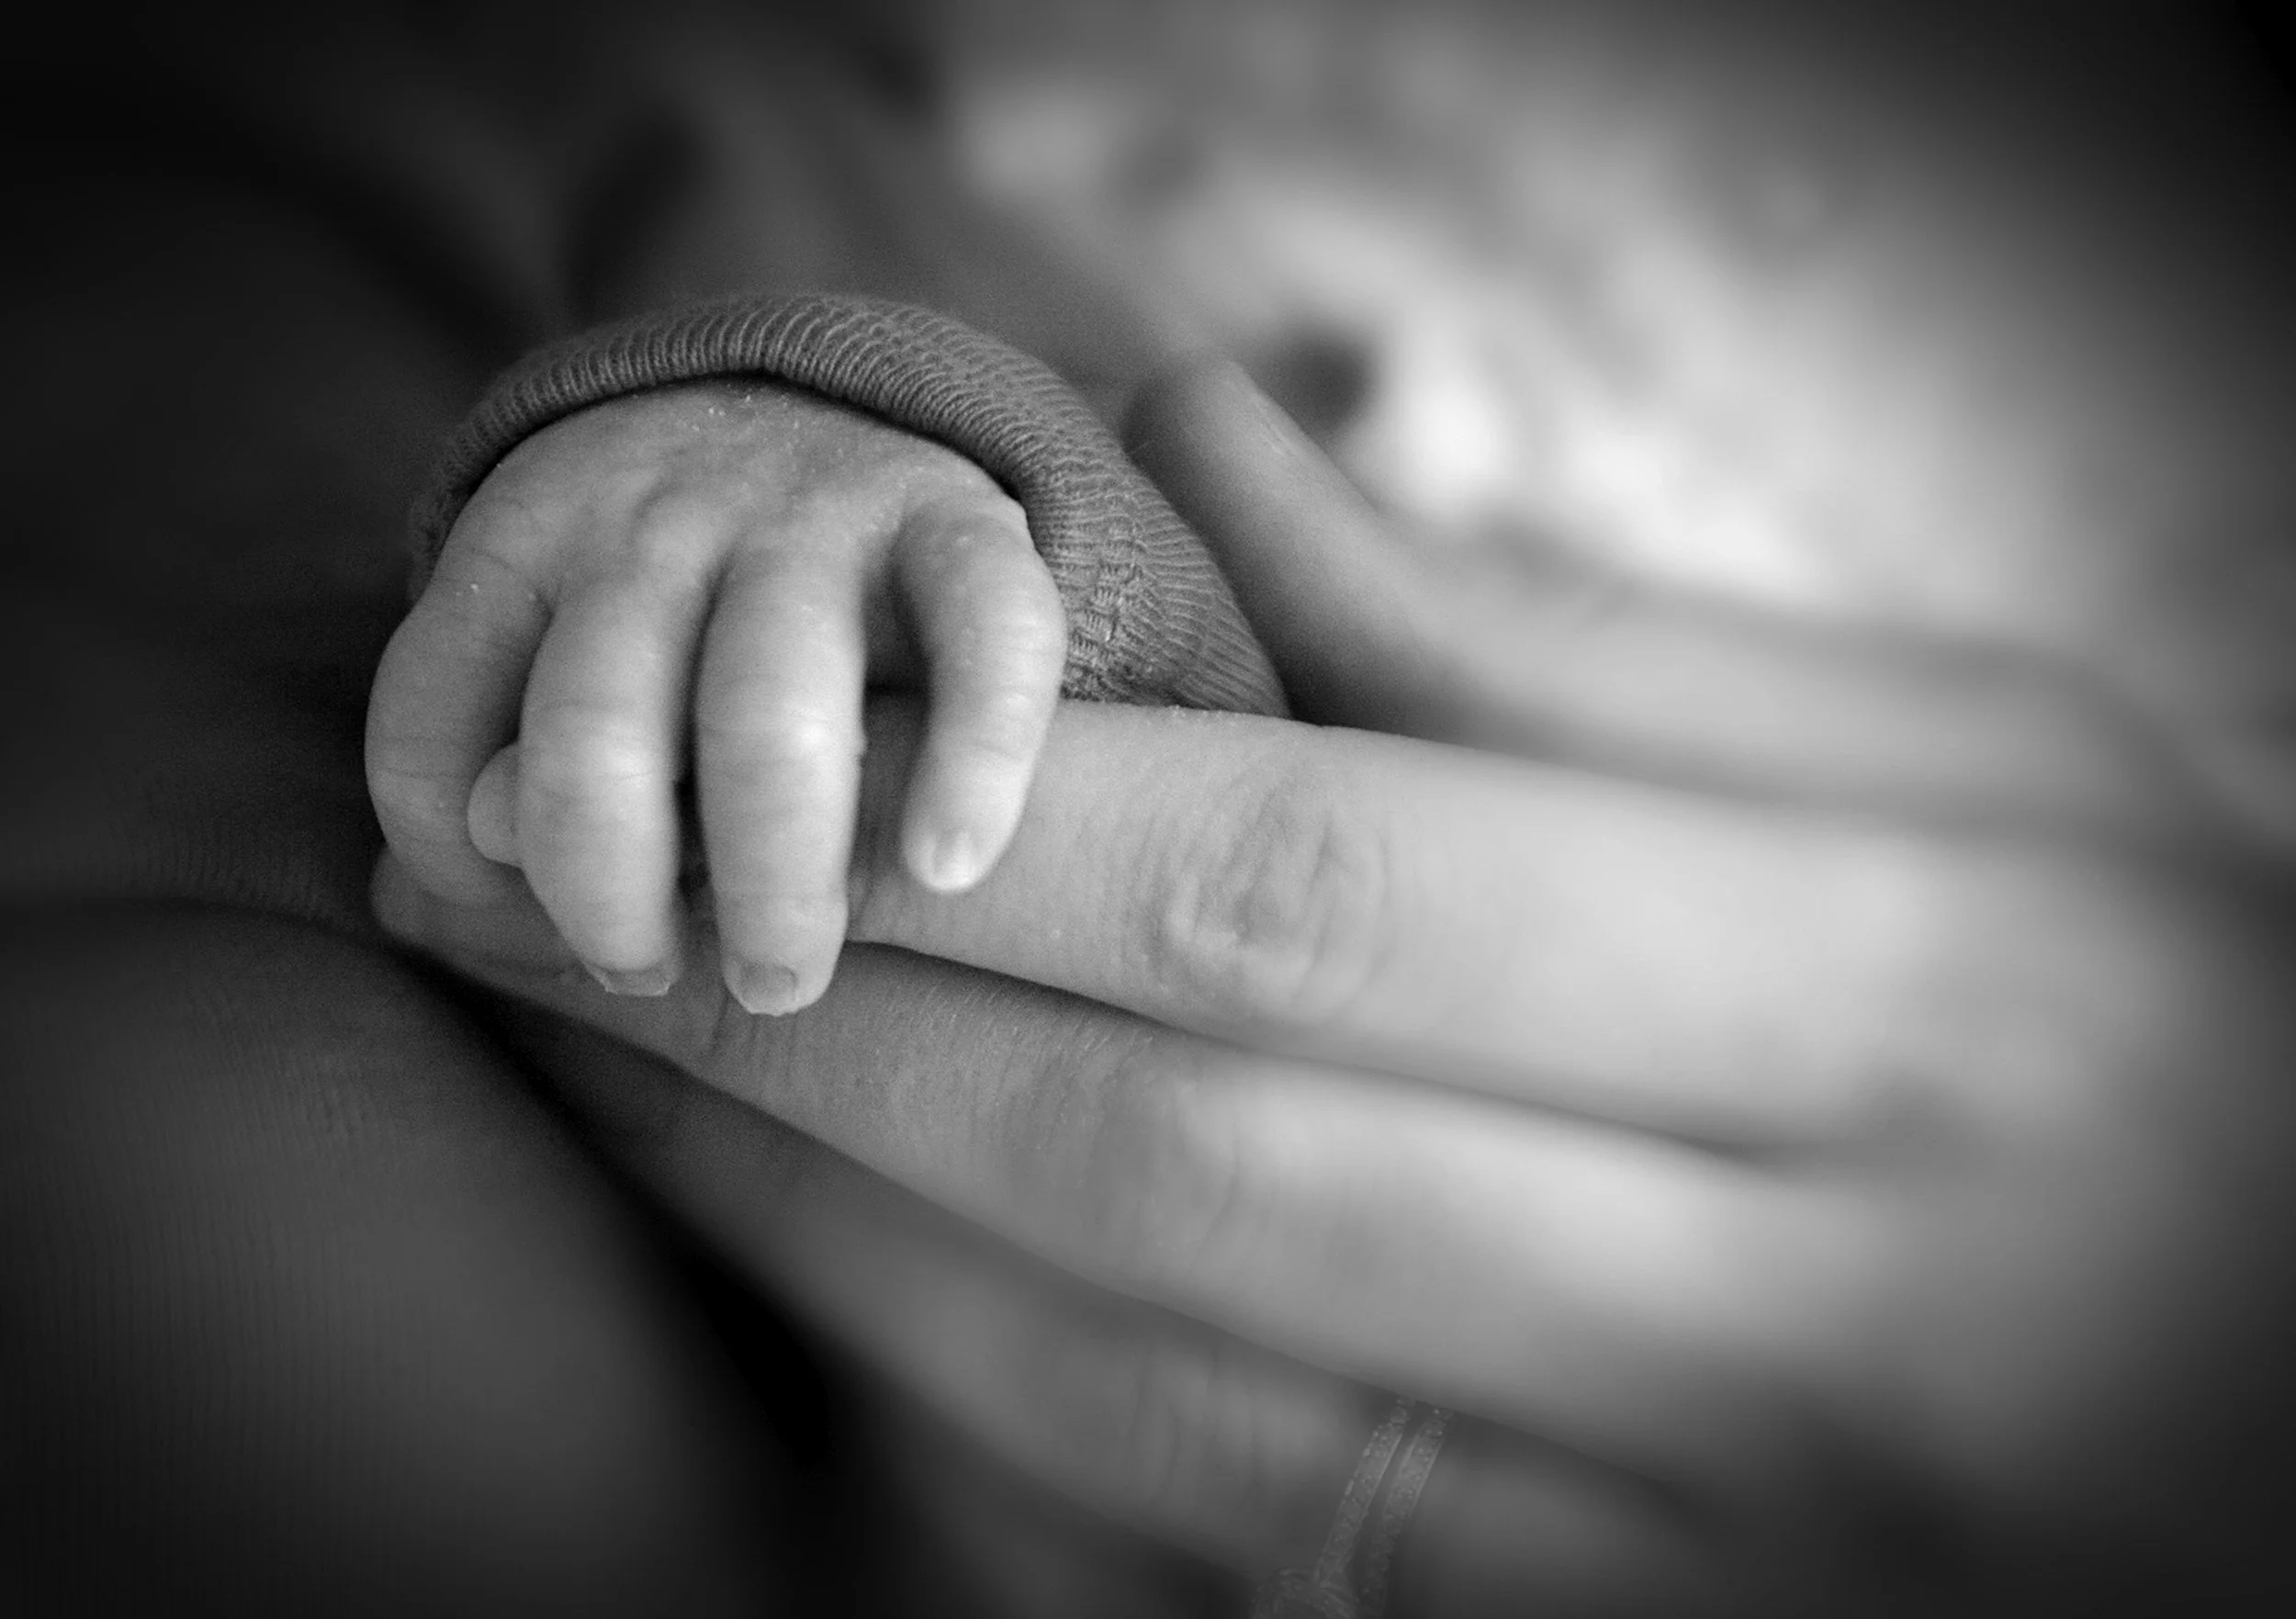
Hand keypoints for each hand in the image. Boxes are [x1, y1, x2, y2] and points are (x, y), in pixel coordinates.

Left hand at [374, 358, 2295, 1613]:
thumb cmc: (2158, 1041)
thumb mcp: (1986, 777)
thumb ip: (1579, 644)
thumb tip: (1211, 447)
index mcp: (1929, 1017)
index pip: (1334, 885)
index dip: (983, 813)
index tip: (744, 721)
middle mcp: (1815, 1339)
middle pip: (1178, 1164)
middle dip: (805, 1029)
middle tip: (540, 897)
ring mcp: (1699, 1574)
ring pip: (1147, 1411)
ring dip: (819, 1237)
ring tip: (613, 1073)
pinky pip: (1211, 1563)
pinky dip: (967, 1417)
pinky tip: (815, 1270)